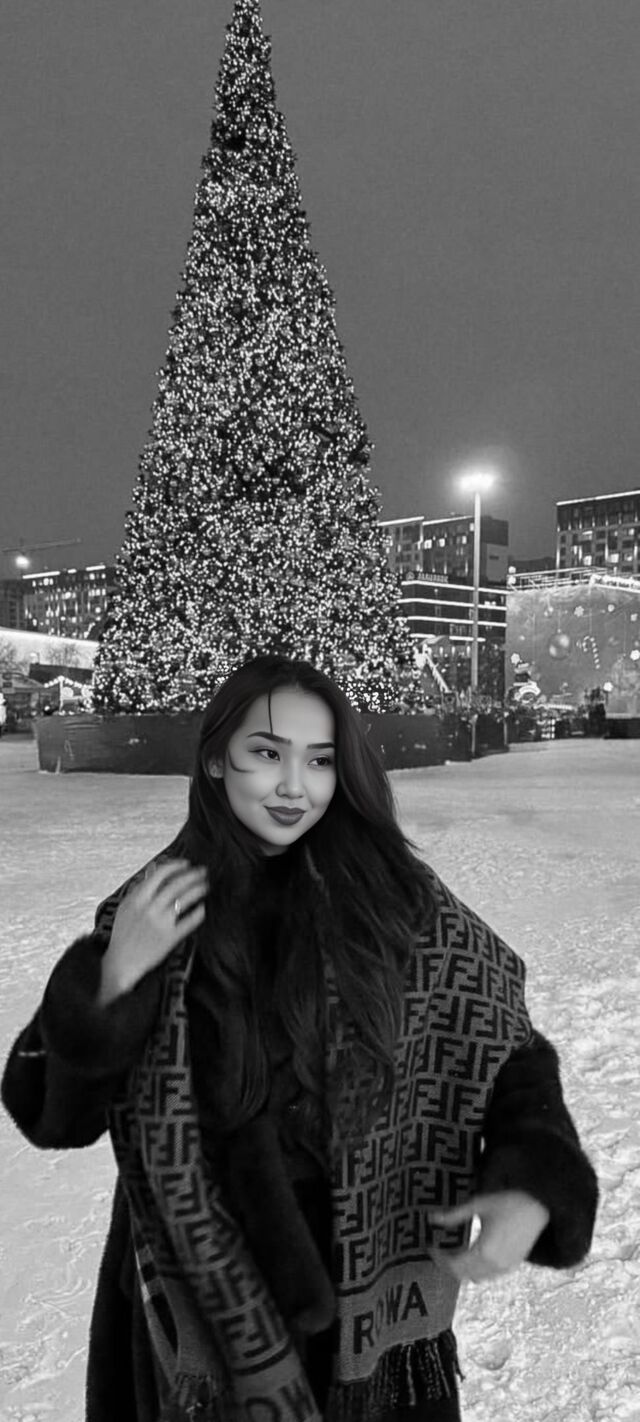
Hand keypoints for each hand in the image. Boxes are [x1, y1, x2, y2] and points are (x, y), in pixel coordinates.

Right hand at [98, 859, 207, 1003]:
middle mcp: (149, 909)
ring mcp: (161, 923)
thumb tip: (154, 868)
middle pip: (176, 884)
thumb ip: (140, 887)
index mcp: (137, 899)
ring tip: (205, 886)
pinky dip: (199, 912)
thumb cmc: (124, 934)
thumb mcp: (126, 907)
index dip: (176, 866)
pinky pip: (190, 921)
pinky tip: (203, 908)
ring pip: (184, 899)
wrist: (122, 962)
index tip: (187, 864)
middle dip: (193, 875)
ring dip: (198, 889)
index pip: (160, 874)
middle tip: (203, 872)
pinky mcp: (170, 937)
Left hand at [428, 1191, 550, 1282]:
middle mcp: (495, 1265)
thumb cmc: (508, 1201)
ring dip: (462, 1269)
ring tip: (453, 1252)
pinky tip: (472, 1254)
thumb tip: (431, 1218)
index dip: (439, 1258)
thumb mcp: (478, 1204)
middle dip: (448, 1265)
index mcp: (484, 1251)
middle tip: (438, 1251)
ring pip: (476, 1278)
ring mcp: (505, 1268)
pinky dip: (477, 1269)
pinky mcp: (513, 1265)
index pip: (454, 1265)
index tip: (430, 1247)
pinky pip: (489, 1275)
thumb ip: (454, 1215)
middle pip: (463, 1275)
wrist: (539, 1205)